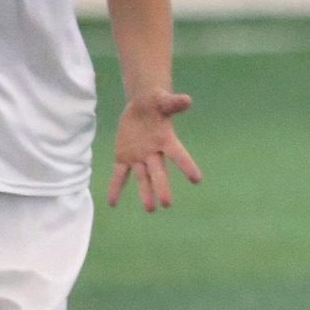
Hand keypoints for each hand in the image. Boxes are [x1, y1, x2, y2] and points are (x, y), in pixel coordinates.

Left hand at [107, 90, 201, 210]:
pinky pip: (120, 175)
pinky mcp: (124, 158)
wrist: (141, 107)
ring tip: (150, 209)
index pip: (178, 155)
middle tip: (166, 204)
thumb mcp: (163, 100)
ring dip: (145, 193)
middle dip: (162, 187)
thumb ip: (174, 103)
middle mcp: (154, 154)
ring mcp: (139, 158)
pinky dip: (116, 188)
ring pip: (142, 178)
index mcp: (166, 141)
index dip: (187, 166)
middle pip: (159, 172)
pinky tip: (112, 203)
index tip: (197, 179)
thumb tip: (187, 100)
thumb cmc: (156, 103)